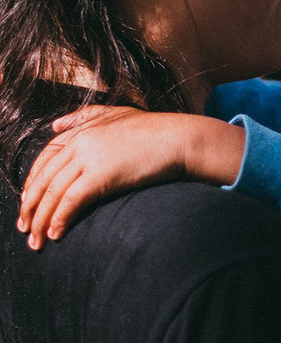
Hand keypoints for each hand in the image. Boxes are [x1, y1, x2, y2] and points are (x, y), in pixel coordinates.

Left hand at [17, 106, 244, 249]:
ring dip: (41, 220)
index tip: (28, 202)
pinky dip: (60, 219)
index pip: (44, 159)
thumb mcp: (117, 114)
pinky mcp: (100, 175)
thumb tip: (55, 124)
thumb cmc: (154, 129)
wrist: (179, 139)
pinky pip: (71, 201)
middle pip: (43, 179)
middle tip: (26, 229)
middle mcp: (80, 142)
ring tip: (38, 240)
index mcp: (82, 129)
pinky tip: (57, 234)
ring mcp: (89, 158)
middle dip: (30, 207)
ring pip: (53, 193)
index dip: (31, 183)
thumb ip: (84, 116)